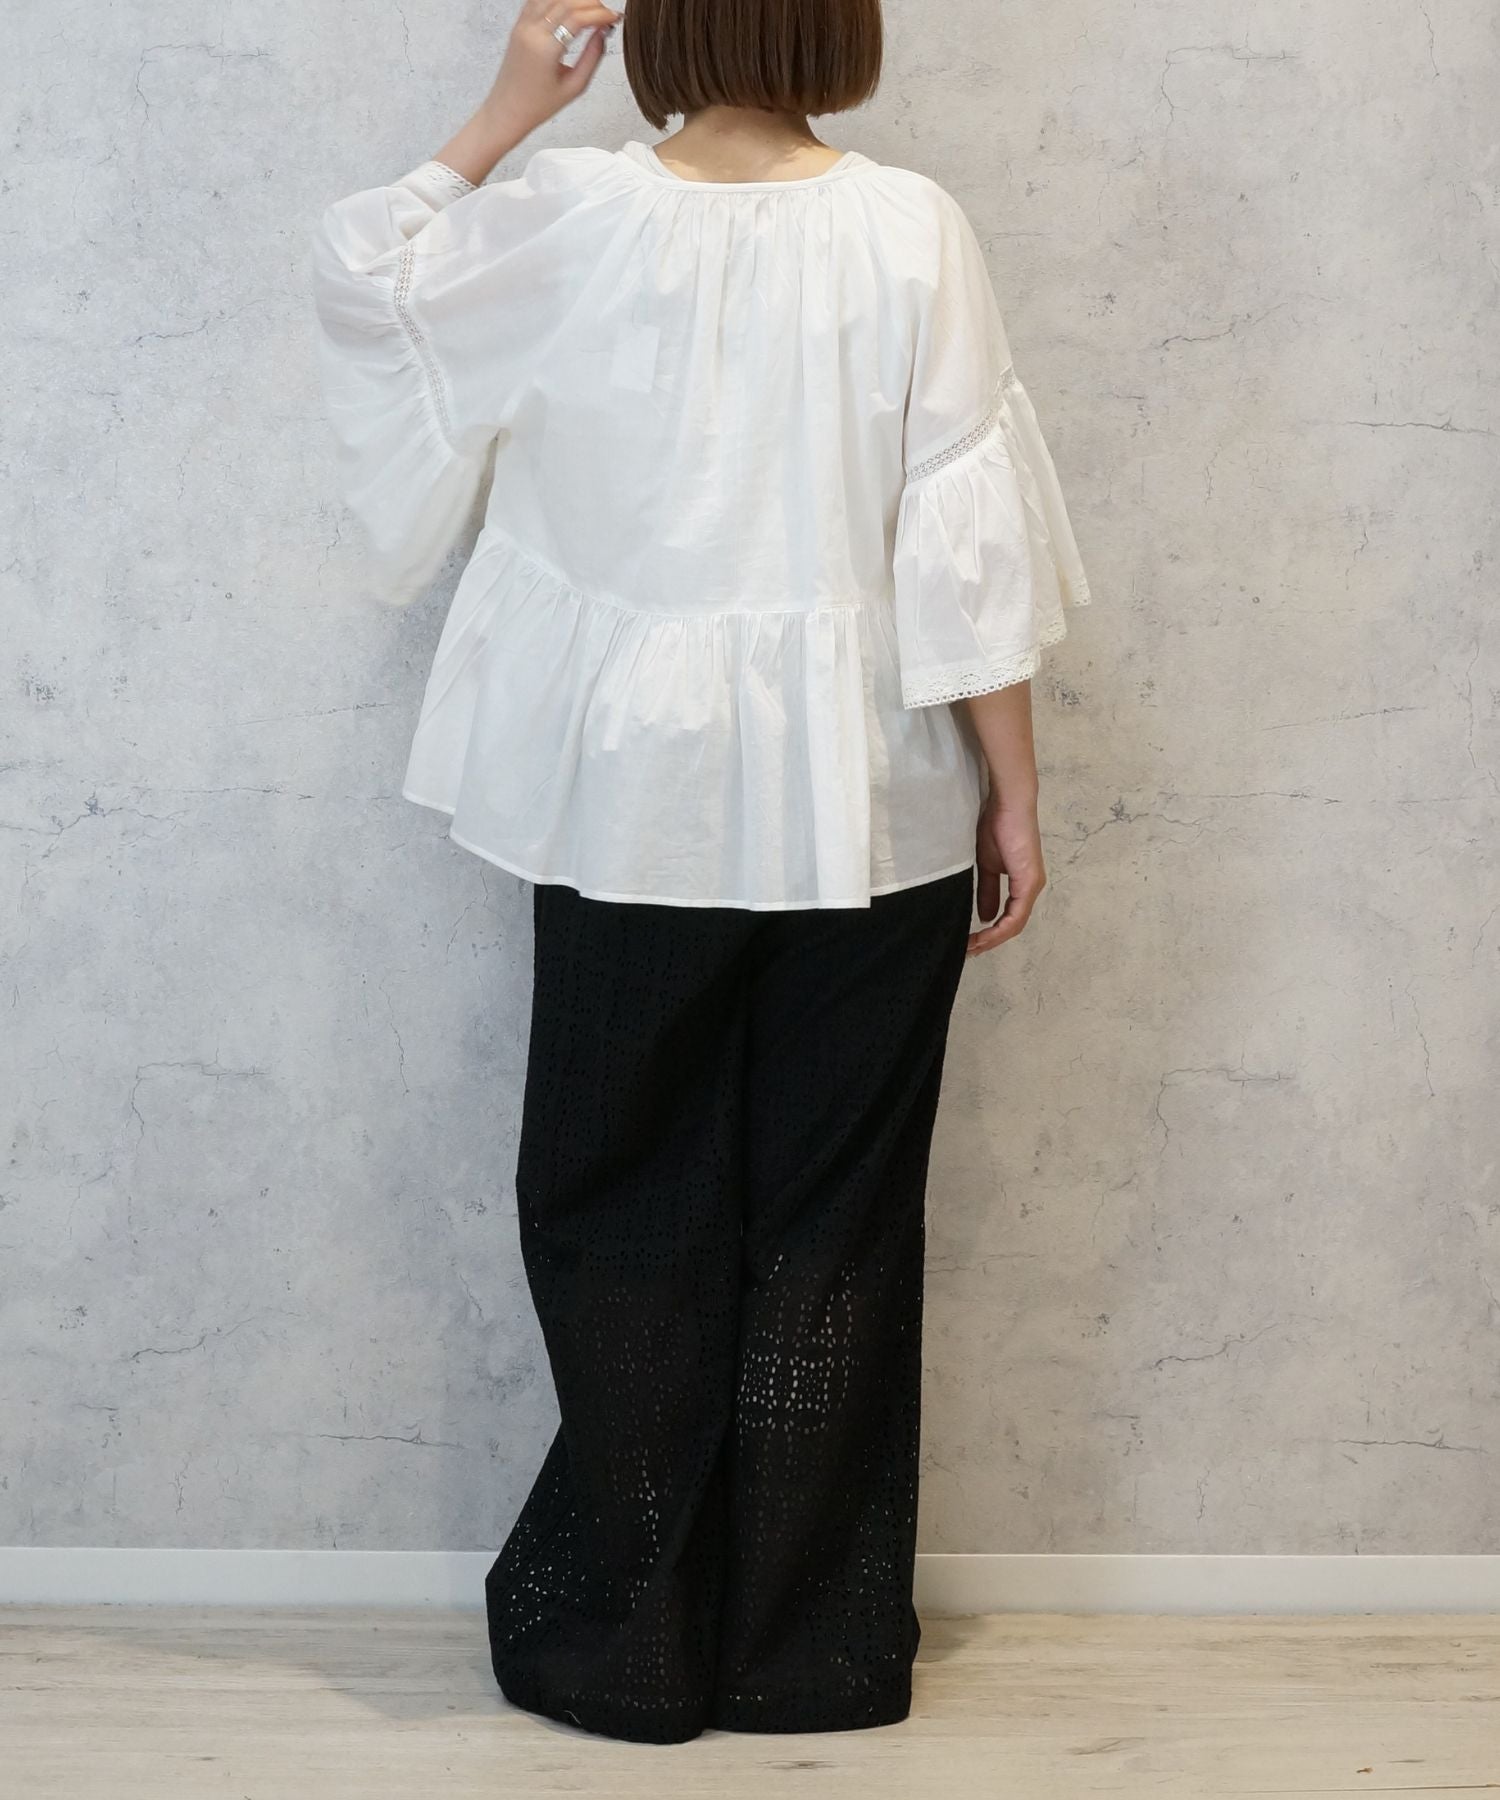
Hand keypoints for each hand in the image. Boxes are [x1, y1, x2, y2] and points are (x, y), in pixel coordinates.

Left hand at [485, 0, 621, 136]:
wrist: (508, 110)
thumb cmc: (538, 105)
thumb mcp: (574, 87)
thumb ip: (593, 57)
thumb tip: (603, 34)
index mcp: (545, 49)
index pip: (578, 18)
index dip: (600, 14)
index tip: (613, 18)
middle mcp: (531, 32)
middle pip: (566, 2)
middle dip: (591, 3)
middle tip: (606, 14)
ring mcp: (522, 26)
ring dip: (575, 0)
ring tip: (590, 11)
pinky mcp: (518, 25)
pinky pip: (538, 0)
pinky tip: (570, 7)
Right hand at [968, 797, 1046, 956]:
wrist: (1006, 804)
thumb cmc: (995, 825)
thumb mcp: (986, 865)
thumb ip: (987, 891)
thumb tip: (984, 917)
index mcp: (1021, 884)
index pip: (1008, 918)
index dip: (990, 933)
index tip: (969, 941)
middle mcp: (1030, 888)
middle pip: (1012, 926)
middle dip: (990, 941)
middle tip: (968, 951)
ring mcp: (1032, 886)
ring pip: (1015, 924)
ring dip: (993, 939)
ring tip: (972, 947)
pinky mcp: (1029, 881)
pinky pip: (1017, 914)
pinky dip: (1001, 927)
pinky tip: (985, 934)